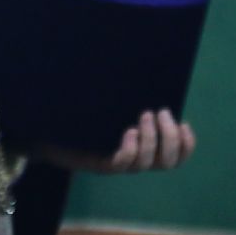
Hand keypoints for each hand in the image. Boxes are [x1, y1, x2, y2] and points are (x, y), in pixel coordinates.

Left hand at [38, 109, 195, 173]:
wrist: (49, 129)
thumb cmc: (84, 113)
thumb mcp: (113, 102)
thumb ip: (131, 96)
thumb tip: (150, 70)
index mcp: (143, 147)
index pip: (175, 157)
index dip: (186, 145)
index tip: (184, 123)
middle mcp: (134, 159)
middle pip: (167, 162)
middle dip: (170, 138)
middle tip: (159, 113)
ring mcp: (117, 163)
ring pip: (147, 162)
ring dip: (151, 139)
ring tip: (143, 117)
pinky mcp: (100, 164)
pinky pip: (123, 163)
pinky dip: (131, 149)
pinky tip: (128, 132)